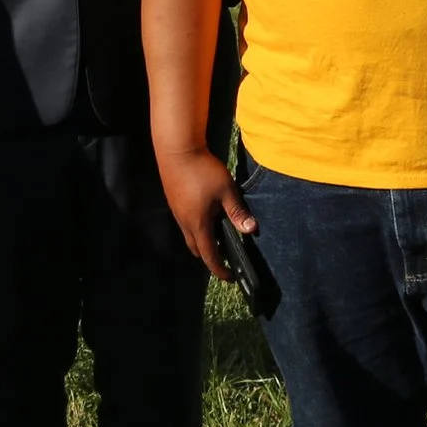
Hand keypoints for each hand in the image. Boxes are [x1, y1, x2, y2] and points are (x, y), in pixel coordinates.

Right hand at [157, 146, 253, 282]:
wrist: (177, 149)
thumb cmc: (202, 170)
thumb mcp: (226, 190)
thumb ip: (238, 211)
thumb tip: (251, 230)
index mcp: (198, 224)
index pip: (209, 255)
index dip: (220, 269)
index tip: (231, 276)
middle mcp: (185, 222)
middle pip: (197, 249)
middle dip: (211, 257)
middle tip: (227, 256)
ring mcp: (177, 212)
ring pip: (190, 236)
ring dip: (204, 241)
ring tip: (220, 235)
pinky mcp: (175, 202)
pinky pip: (186, 224)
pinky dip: (198, 228)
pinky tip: (208, 215)